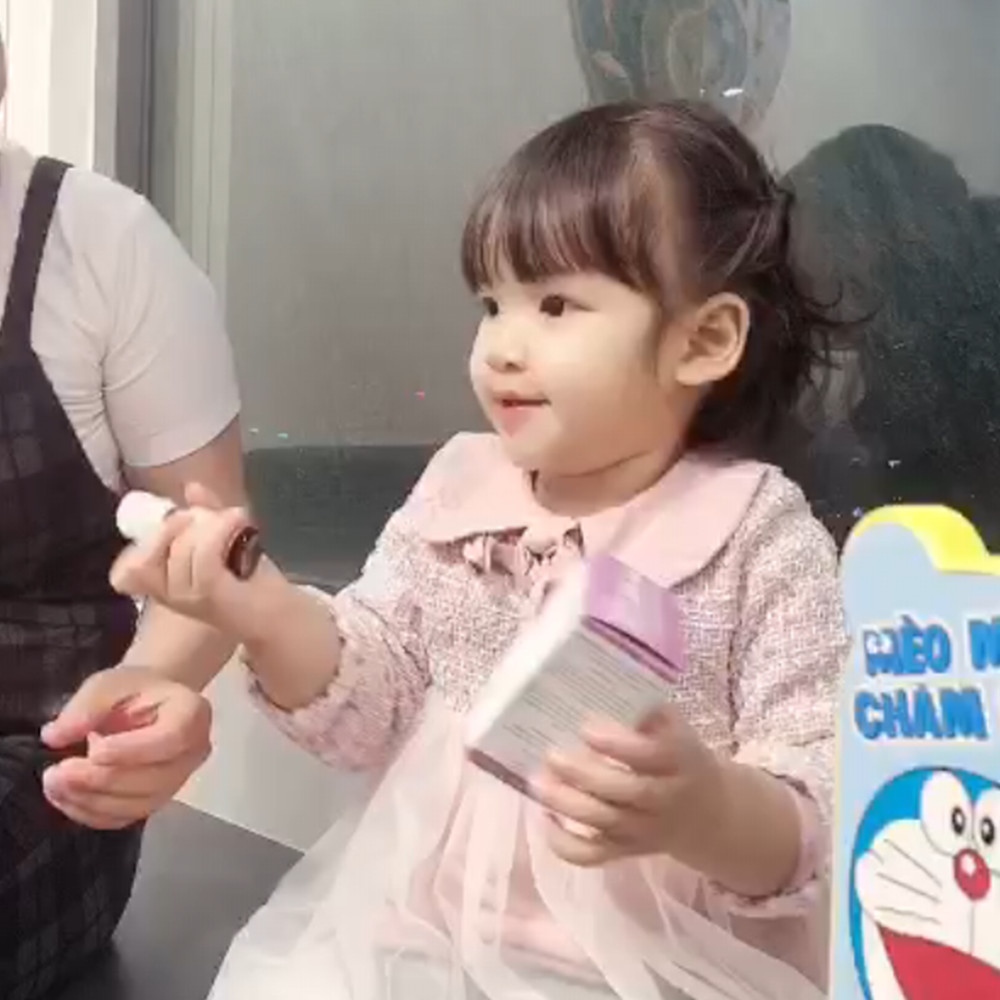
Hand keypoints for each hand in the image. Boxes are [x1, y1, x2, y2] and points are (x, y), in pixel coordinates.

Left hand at [40, 665, 211, 829]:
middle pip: (152, 779)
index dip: (131, 750)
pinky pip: (126, 818)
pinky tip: (65, 797)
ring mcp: (179, 781)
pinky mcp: (157, 801)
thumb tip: (55, 736)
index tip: (91, 750)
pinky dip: (91, 814)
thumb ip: (84, 707)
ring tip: (54, 785)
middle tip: (56, 773)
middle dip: (99, 780)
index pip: (171, 739)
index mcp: (192, 714)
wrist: (148, 703)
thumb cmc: (133, 689)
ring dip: (90, 801)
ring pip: (137, 805)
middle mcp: (194, 752)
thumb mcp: (108, 683)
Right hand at [111, 482, 253, 632]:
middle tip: (213, 517)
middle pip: (152, 550)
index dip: (152, 536)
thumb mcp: (223, 540)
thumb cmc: (250, 582)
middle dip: (181, 523)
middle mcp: (169, 594)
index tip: (185, 518)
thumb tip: (191, 487)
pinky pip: (204, 556)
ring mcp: (188, 597)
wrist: (281, 614)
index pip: (131, 565)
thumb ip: (205, 513)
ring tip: (234, 520)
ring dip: (209, 525)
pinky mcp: (212, 594)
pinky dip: (220, 530)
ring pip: (180, 548)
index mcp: (164, 584)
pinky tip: (239, 520)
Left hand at [530, 705, 728, 867]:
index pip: (651, 754)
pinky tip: (545, 817)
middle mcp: (665, 799)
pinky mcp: (626, 852)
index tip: (585, 727)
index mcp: (680, 761)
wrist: (710, 815)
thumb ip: (647, 712)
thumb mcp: (676, 730)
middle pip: (626, 793)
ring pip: (605, 825)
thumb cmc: (681, 759)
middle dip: (584, 775)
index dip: (617, 743)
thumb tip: (603, 689)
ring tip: (538, 781)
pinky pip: (593, 856)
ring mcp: (645, 830)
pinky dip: (564, 844)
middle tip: (551, 754)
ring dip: (567, 804)